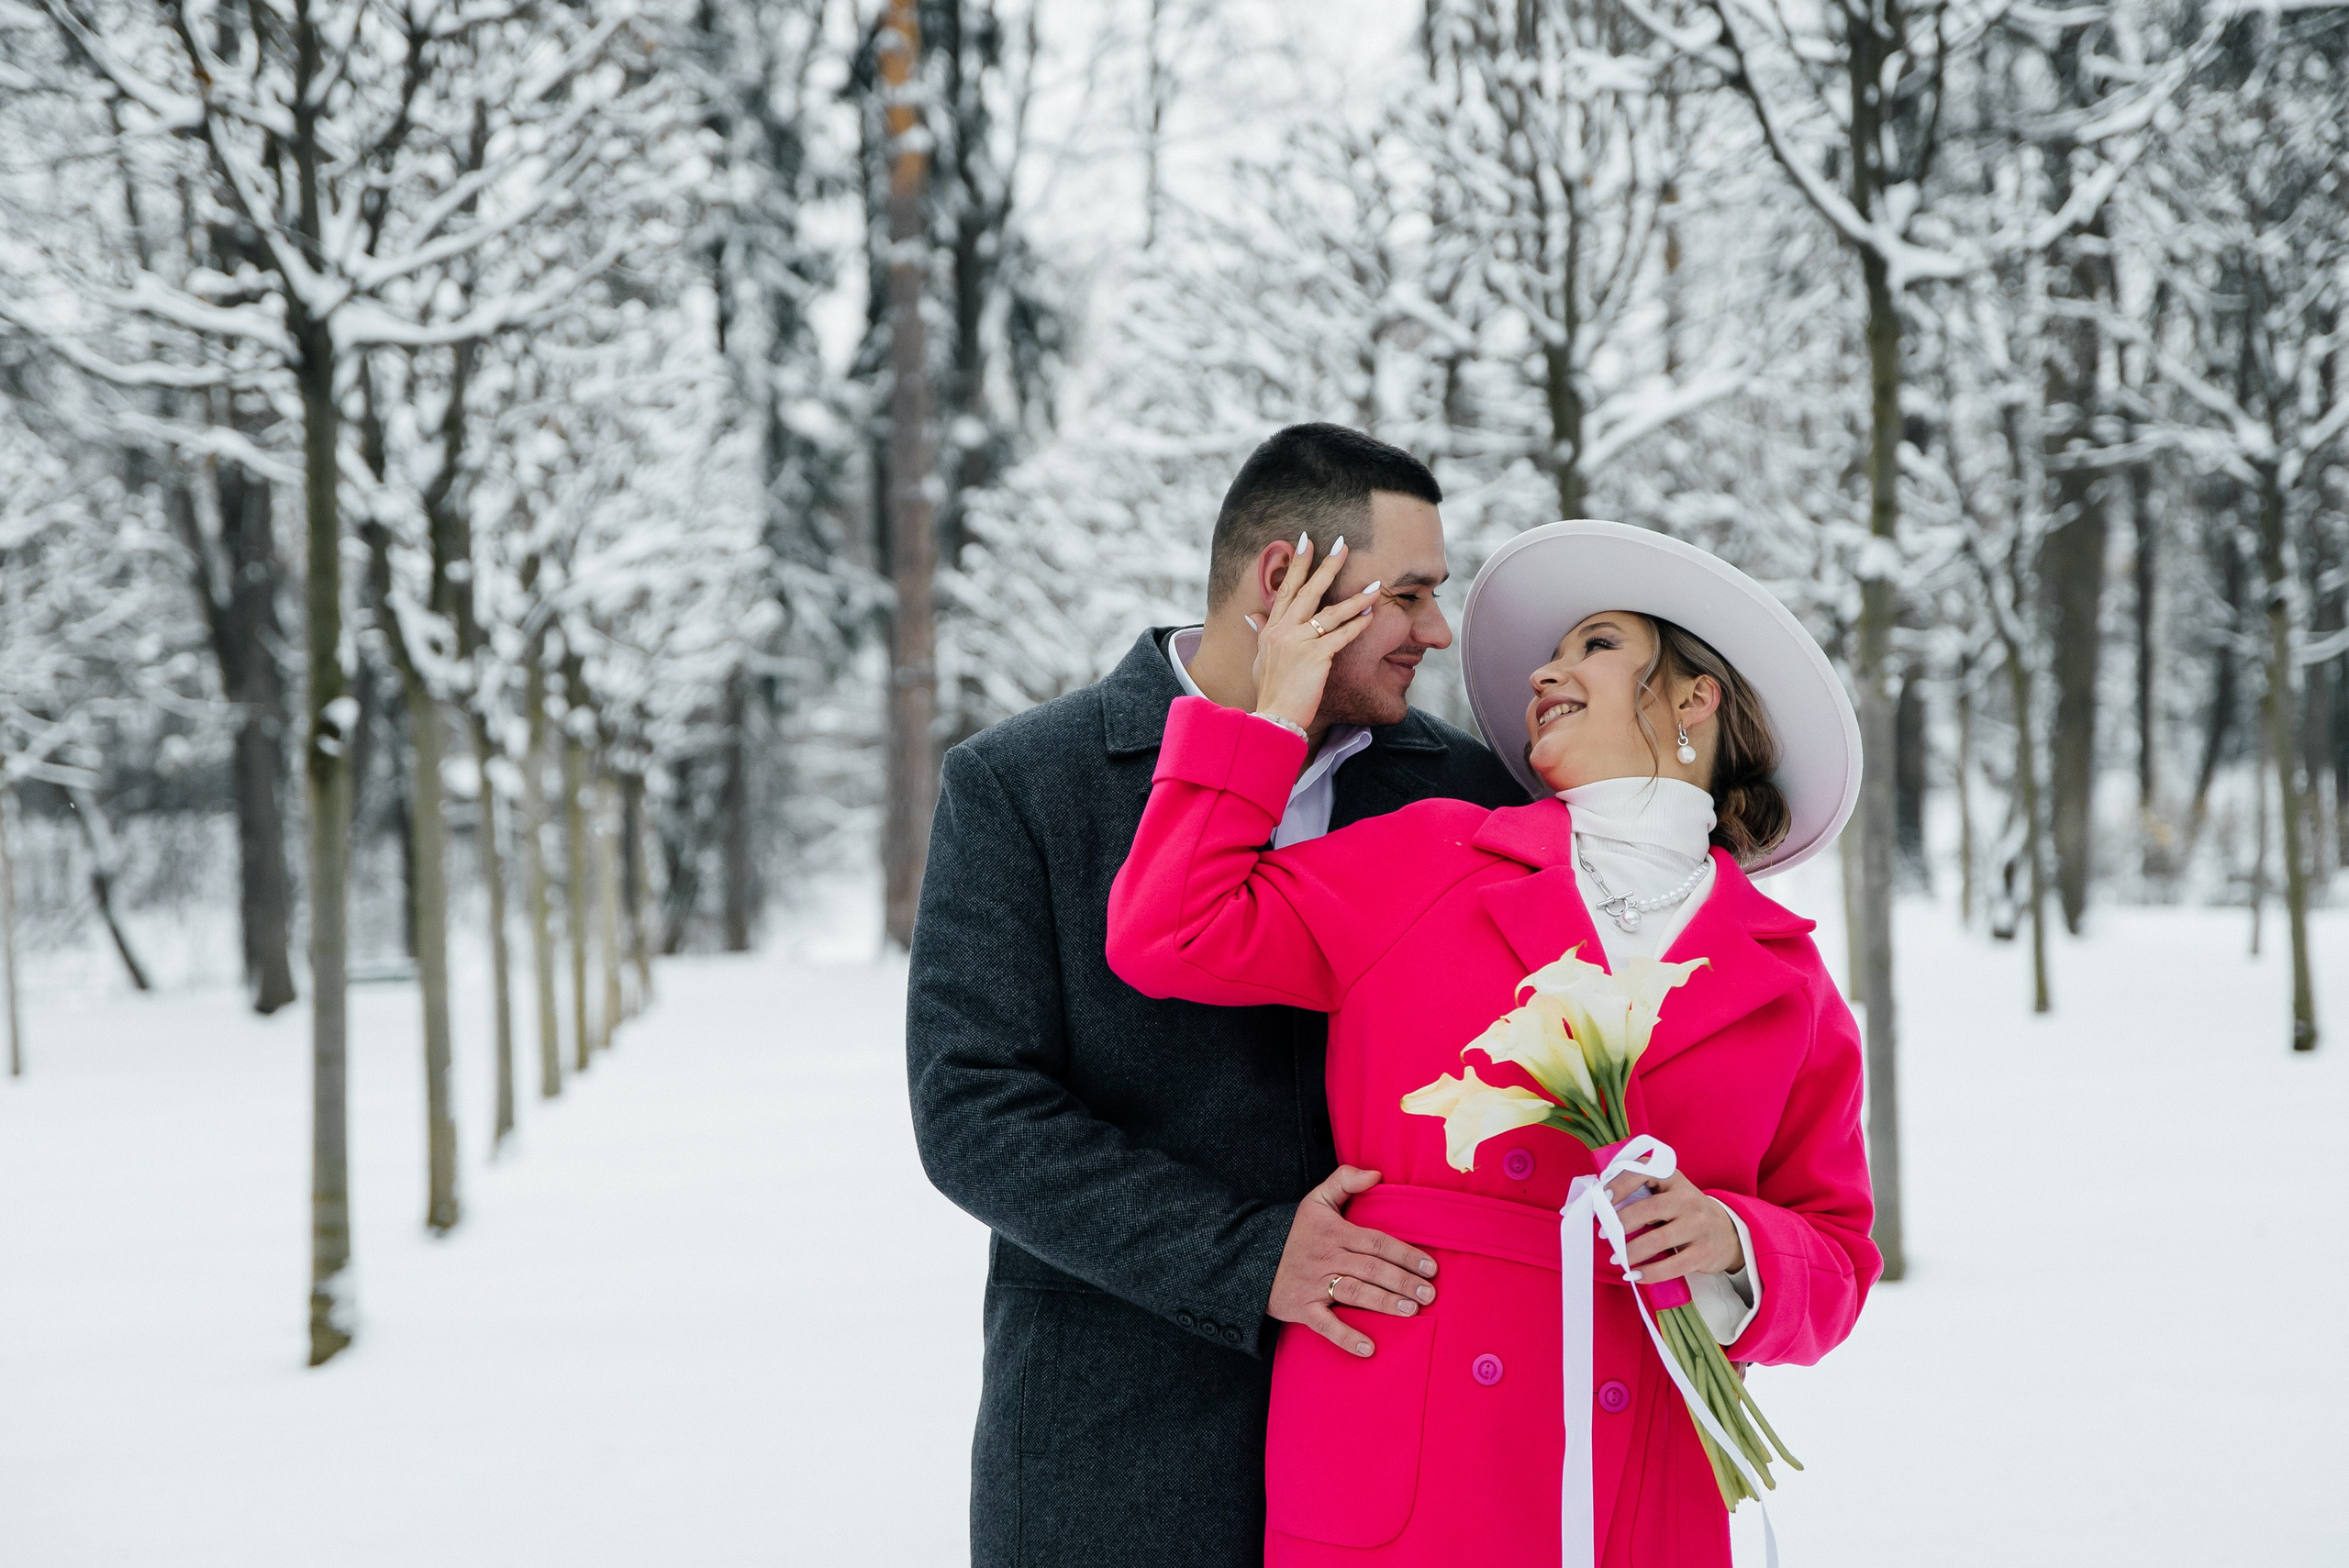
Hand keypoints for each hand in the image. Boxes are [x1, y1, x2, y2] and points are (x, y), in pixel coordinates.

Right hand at [1248, 534, 1379, 731]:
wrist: (1274, 717)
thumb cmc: (1269, 690)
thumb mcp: (1260, 658)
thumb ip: (1260, 633)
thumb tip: (1251, 615)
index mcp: (1271, 629)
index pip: (1285, 589)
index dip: (1296, 564)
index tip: (1305, 541)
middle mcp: (1283, 631)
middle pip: (1307, 591)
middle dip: (1326, 566)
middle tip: (1342, 545)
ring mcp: (1298, 643)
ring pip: (1330, 613)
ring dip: (1354, 598)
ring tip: (1374, 585)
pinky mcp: (1315, 658)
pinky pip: (1340, 636)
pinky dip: (1356, 625)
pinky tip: (1370, 615)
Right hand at [1268, 1166, 1436, 1357]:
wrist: (1252, 1259)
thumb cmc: (1295, 1232)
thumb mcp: (1316, 1199)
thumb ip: (1345, 1180)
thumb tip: (1377, 1174)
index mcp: (1334, 1232)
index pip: (1375, 1242)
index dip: (1404, 1253)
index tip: (1429, 1266)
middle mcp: (1327, 1258)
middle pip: (1370, 1269)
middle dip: (1402, 1281)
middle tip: (1429, 1294)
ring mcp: (1314, 1285)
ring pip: (1354, 1293)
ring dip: (1383, 1302)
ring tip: (1410, 1310)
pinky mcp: (1302, 1308)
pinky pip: (1326, 1325)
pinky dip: (1346, 1337)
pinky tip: (1369, 1348)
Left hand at [1603, 1169, 1744, 1284]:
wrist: (1727, 1232)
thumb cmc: (1685, 1211)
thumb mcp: (1669, 1193)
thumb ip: (1642, 1194)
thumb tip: (1603, 1207)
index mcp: (1674, 1179)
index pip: (1645, 1172)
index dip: (1622, 1183)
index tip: (1603, 1197)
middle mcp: (1688, 1199)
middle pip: (1649, 1209)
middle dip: (1621, 1224)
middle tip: (1604, 1236)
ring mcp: (1698, 1226)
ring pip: (1658, 1240)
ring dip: (1631, 1252)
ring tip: (1616, 1259)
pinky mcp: (1704, 1252)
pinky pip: (1673, 1265)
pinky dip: (1650, 1273)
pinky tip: (1634, 1275)